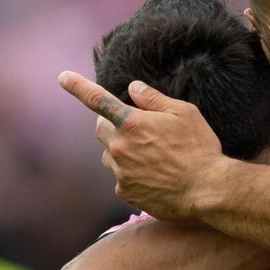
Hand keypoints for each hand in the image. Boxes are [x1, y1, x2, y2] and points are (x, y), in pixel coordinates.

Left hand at [58, 71, 226, 220]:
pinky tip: (155, 176)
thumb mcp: (184, 113)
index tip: (63, 77)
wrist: (207, 190)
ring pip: (109, 155)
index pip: (97, 99)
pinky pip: (120, 178)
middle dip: (112, 124)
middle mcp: (120, 147)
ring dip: (122, 150)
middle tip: (136, 128)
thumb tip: (132, 88)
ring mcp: (120, 171)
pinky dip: (132, 174)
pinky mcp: (125, 192)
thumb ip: (154, 98)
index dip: (77, 86)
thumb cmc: (199, 148)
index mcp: (132, 122)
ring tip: (152, 156)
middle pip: (101, 129)